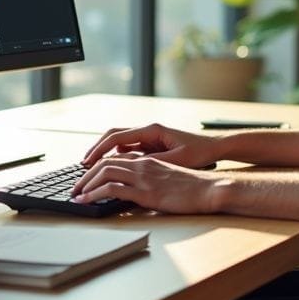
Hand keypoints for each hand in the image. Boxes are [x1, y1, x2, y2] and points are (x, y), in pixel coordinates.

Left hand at [72, 155, 220, 213]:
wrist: (208, 190)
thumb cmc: (192, 188)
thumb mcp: (168, 179)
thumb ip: (150, 180)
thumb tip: (136, 190)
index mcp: (148, 161)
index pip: (116, 159)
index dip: (98, 166)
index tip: (87, 178)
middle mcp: (143, 165)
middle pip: (105, 163)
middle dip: (86, 175)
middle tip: (76, 187)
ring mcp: (143, 177)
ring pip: (104, 172)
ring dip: (85, 183)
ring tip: (76, 194)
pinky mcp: (145, 192)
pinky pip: (112, 188)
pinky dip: (94, 193)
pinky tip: (86, 201)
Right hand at [80, 122, 222, 168]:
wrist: (215, 146)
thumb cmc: (199, 152)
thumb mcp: (176, 160)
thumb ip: (153, 162)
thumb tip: (130, 167)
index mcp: (151, 130)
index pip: (117, 137)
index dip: (99, 150)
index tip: (87, 162)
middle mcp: (147, 130)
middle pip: (113, 136)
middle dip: (97, 149)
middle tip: (83, 165)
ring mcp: (149, 137)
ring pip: (120, 142)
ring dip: (105, 153)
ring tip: (92, 168)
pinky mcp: (152, 145)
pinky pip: (128, 149)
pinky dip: (117, 157)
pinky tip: (111, 169)